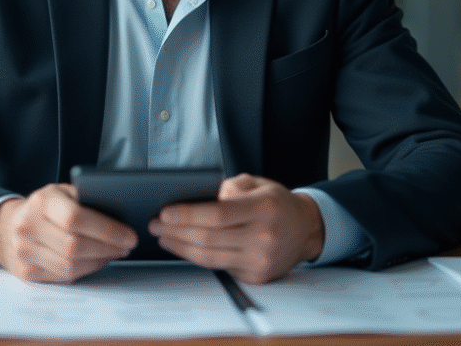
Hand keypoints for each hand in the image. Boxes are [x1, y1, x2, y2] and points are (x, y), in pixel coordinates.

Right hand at [0, 183, 137, 282]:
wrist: (8, 226)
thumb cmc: (45, 207)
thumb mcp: (62, 192)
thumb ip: (86, 200)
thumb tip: (122, 216)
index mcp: (42, 202)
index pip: (76, 218)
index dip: (107, 230)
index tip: (129, 235)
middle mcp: (28, 226)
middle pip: (75, 246)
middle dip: (108, 248)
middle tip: (127, 246)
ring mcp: (25, 251)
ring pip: (70, 266)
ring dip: (99, 262)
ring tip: (114, 253)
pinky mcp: (27, 272)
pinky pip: (63, 277)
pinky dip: (85, 270)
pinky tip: (96, 261)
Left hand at [148, 173, 324, 284]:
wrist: (305, 229)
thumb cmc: (275, 203)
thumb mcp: (257, 183)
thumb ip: (229, 188)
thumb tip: (201, 201)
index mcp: (264, 208)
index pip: (217, 215)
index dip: (187, 215)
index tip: (165, 213)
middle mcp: (264, 237)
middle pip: (209, 238)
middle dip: (176, 232)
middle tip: (155, 226)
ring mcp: (261, 261)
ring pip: (210, 258)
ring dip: (181, 248)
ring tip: (164, 238)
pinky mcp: (257, 277)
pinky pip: (219, 268)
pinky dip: (198, 257)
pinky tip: (184, 248)